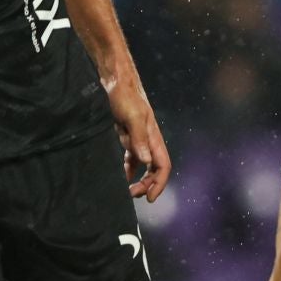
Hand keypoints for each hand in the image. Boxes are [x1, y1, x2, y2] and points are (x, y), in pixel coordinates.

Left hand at [104, 70, 171, 203]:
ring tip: (128, 191)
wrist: (117, 82)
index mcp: (154, 138)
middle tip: (132, 195)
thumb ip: (139, 139)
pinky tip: (122, 177)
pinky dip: (129, 170)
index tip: (149, 198)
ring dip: (140, 180)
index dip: (159, 183)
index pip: (163, 166)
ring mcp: (140, 140)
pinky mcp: (129, 137)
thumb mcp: (132, 116)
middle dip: (148, 185)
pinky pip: (133, 159)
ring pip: (145, 166)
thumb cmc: (126, 97)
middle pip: (155, 170)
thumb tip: (146, 161)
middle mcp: (149, 141)